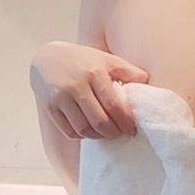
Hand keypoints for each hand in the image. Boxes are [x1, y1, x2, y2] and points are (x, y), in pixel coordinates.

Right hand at [29, 40, 147, 139]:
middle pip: (99, 122)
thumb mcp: (105, 59)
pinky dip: (82, 135)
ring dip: (98, 136)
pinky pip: (69, 131)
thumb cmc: (82, 60)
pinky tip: (89, 130)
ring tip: (106, 133)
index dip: (125, 122)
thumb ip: (127, 70)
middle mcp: (76, 86)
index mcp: (94, 73)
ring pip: (84, 129)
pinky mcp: (50, 107)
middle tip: (120, 133)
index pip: (114, 106)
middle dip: (113, 133)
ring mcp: (61, 98)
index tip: (132, 129)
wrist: (47, 57)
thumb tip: (146, 81)